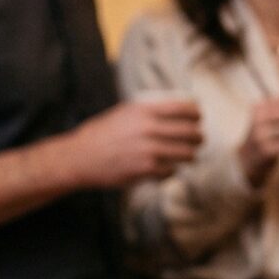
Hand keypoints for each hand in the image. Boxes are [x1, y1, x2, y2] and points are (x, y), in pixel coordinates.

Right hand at [71, 95, 202, 187]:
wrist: (80, 157)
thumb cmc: (102, 134)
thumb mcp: (124, 113)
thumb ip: (149, 111)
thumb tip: (179, 111)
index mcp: (144, 110)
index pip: (184, 108)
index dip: (197, 114)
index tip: (198, 118)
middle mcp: (149, 128)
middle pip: (192, 132)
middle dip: (199, 137)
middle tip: (198, 140)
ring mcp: (149, 150)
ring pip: (187, 153)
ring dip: (189, 155)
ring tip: (187, 155)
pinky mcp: (147, 169)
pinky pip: (172, 170)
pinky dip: (171, 170)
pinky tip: (165, 167)